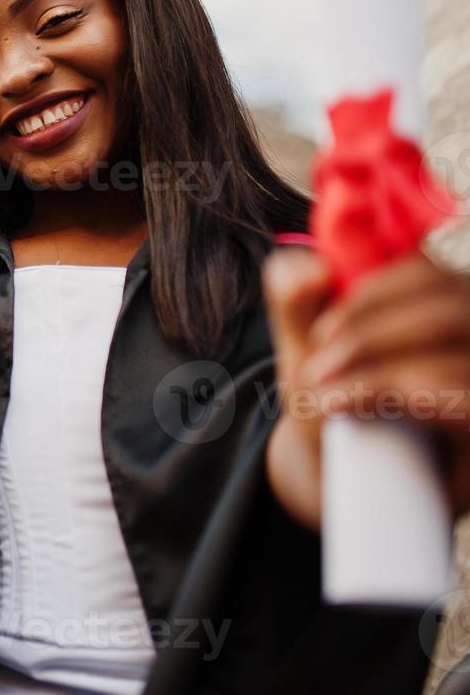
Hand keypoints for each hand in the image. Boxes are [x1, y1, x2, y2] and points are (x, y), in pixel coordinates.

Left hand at [263, 247, 469, 529]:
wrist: (341, 482)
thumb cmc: (334, 401)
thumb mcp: (306, 349)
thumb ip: (295, 298)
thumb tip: (308, 266)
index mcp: (443, 309)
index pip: (431, 276)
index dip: (375, 292)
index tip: (320, 328)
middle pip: (455, 308)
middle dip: (373, 332)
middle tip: (316, 366)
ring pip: (460, 357)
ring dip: (381, 368)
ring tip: (322, 394)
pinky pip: (461, 401)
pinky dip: (399, 395)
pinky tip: (345, 406)